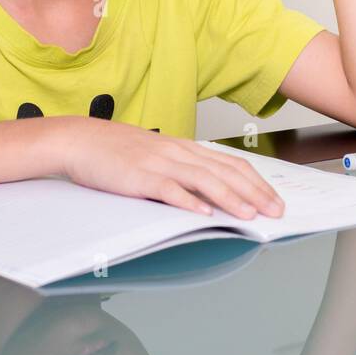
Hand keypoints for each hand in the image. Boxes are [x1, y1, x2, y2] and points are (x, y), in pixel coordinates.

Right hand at [55, 117, 285, 218]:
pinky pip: (168, 189)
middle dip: (254, 193)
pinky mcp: (138, 176)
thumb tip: (211, 190)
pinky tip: (203, 212)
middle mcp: (177, 152)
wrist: (80, 139)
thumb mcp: (156, 154)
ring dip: (230, 198)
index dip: (256, 182)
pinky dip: (188, 201)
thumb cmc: (116, 150)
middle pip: (224, 172)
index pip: (230, 163)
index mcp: (184, 147)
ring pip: (203, 180)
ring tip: (249, 215)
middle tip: (275, 211)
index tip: (274, 199)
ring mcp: (158, 163)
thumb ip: (182, 168)